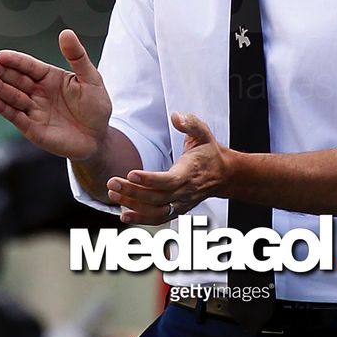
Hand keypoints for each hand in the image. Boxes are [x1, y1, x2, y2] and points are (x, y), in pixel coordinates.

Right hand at [0, 29, 110, 161]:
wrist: (98, 138)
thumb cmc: (95, 107)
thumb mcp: (91, 78)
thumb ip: (77, 57)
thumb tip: (66, 32)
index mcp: (49, 77)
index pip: (29, 66)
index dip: (15, 60)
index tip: (1, 55)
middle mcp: (38, 92)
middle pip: (16, 79)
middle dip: (0, 71)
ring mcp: (33, 110)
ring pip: (12, 97)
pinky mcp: (32, 128)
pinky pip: (15, 117)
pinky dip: (2, 108)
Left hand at [106, 112, 229, 224]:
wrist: (223, 174)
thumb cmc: (209, 152)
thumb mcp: (203, 132)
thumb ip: (190, 123)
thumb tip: (176, 116)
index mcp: (190, 172)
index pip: (169, 181)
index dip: (150, 180)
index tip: (131, 174)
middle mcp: (185, 192)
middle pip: (157, 197)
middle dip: (133, 192)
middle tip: (112, 183)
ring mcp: (181, 204)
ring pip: (155, 211)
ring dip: (133, 205)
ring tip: (114, 194)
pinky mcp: (177, 210)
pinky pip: (158, 218)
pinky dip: (141, 219)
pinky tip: (124, 215)